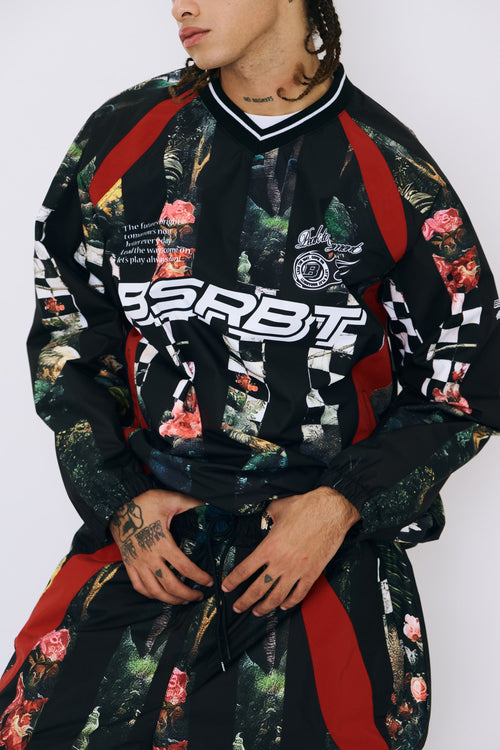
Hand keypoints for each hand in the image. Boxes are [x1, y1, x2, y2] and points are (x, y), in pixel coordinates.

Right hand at [110, 489, 212, 603]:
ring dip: (171, 599)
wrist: (118, 506)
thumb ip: (191, 504)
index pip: (184, 567)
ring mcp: (137, 563)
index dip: (199, 577)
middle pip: (170, 585)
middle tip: (199, 595)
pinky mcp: (129, 564)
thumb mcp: (170, 499)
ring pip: (154, 591)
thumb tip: (209, 506)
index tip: (209, 581)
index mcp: (162, 542)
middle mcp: (149, 557)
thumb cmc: (146, 502)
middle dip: (187, 594)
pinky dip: (151, 595)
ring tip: (184, 600)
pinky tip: (161, 596)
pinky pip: (139, 586)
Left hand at [221, 487, 360, 615]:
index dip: (233, 581)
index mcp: (269, 547)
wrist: (330, 512)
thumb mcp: (277, 508)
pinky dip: (290, 603)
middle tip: (237, 607)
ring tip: (257, 612)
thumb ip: (266, 517)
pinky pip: (299, 594)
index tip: (226, 588)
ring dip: (264, 607)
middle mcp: (280, 562)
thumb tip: (263, 519)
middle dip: (244, 601)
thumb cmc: (304, 507)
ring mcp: (297, 570)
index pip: (245, 570)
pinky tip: (283, 606)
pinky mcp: (312, 574)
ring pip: (276, 597)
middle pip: (257, 589)